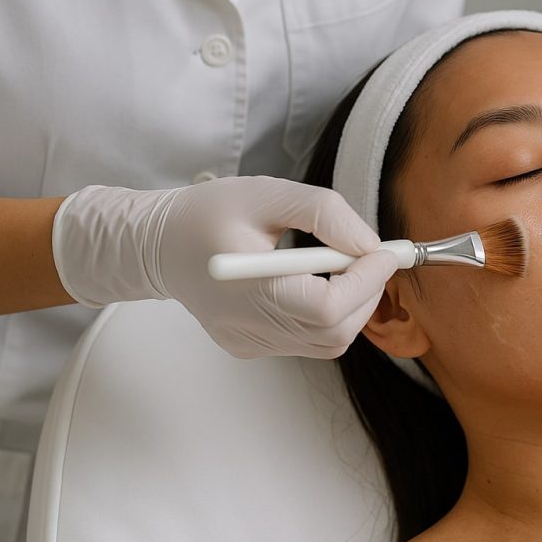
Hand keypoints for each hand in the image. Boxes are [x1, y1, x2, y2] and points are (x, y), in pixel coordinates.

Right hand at [51, 175, 400, 358]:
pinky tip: (311, 281)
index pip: (325, 308)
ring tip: (342, 265)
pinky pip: (306, 341)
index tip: (384, 252)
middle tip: (371, 257)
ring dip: (351, 305)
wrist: (157, 244)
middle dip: (366, 294)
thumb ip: (325, 213)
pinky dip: (326, 314)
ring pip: (327, 342)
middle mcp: (247, 327)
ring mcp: (248, 343)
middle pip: (333, 332)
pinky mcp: (249, 347)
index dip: (365, 282)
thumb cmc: (208, 213)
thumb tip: (370, 245)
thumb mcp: (267, 194)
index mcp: (247, 290)